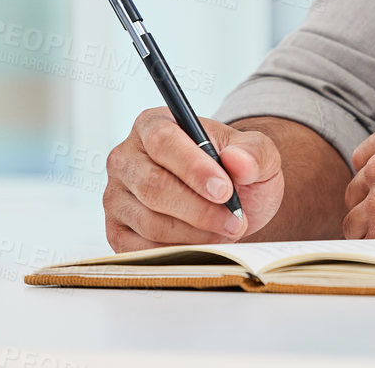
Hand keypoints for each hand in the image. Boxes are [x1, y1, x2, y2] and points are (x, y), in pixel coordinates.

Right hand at [103, 107, 283, 251]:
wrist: (228, 199)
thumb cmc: (236, 169)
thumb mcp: (257, 152)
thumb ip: (254, 151)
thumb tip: (238, 160)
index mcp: (154, 124)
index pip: (163, 141)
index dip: (193, 168)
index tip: (224, 190)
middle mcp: (127, 157)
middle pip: (153, 186)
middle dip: (199, 209)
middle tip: (234, 220)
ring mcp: (116, 196)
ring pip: (150, 222)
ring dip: (194, 233)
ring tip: (226, 230)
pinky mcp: (116, 231)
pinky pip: (142, 249)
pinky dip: (177, 251)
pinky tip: (202, 243)